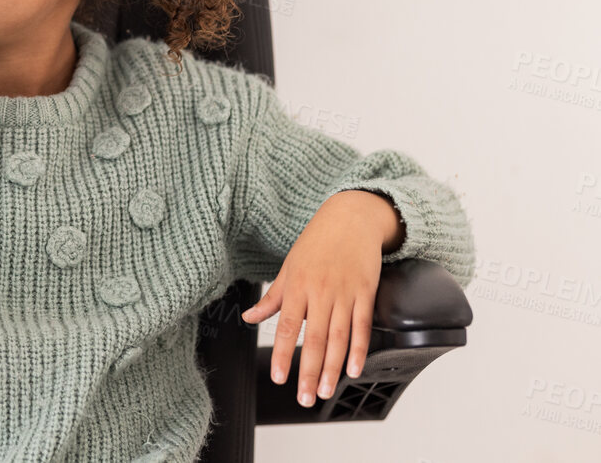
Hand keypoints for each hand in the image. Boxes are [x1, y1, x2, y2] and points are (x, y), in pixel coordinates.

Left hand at [239, 189, 400, 406]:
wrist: (350, 218)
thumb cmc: (316, 242)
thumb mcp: (288, 267)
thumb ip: (272, 297)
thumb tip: (250, 317)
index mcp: (296, 286)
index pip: (286, 326)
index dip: (283, 354)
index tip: (279, 378)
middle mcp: (320, 291)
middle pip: (314, 339)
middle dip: (309, 372)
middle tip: (306, 398)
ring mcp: (344, 293)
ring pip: (339, 338)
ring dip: (333, 368)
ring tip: (327, 391)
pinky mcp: (366, 293)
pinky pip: (362, 326)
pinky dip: (359, 350)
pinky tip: (353, 369)